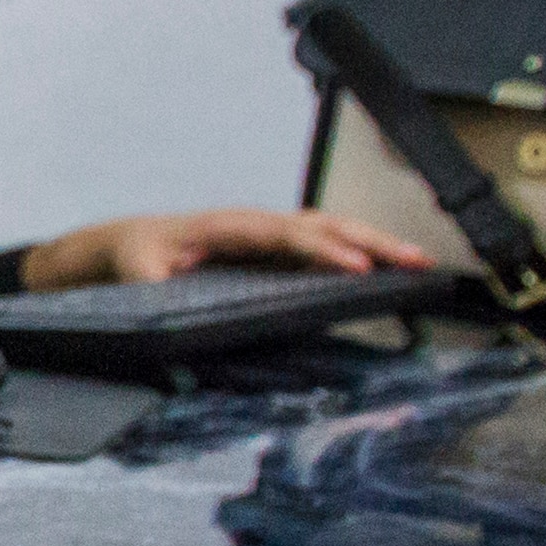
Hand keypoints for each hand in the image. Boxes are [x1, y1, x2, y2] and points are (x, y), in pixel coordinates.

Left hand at [21, 205, 436, 290]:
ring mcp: (268, 233)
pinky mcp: (276, 248)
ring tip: (418, 262)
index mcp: (225, 227)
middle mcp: (253, 224)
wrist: (127, 244)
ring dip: (375, 244)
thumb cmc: (135, 260)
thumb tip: (175, 321)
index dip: (323, 250)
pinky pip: (324, 243)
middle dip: (370, 241)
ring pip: (331, 229)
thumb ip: (153, 297)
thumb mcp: (136, 280)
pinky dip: (360, 250)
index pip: (284, 236)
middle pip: (321, 224)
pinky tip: (390, 268)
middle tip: (413, 261)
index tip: (356, 267)